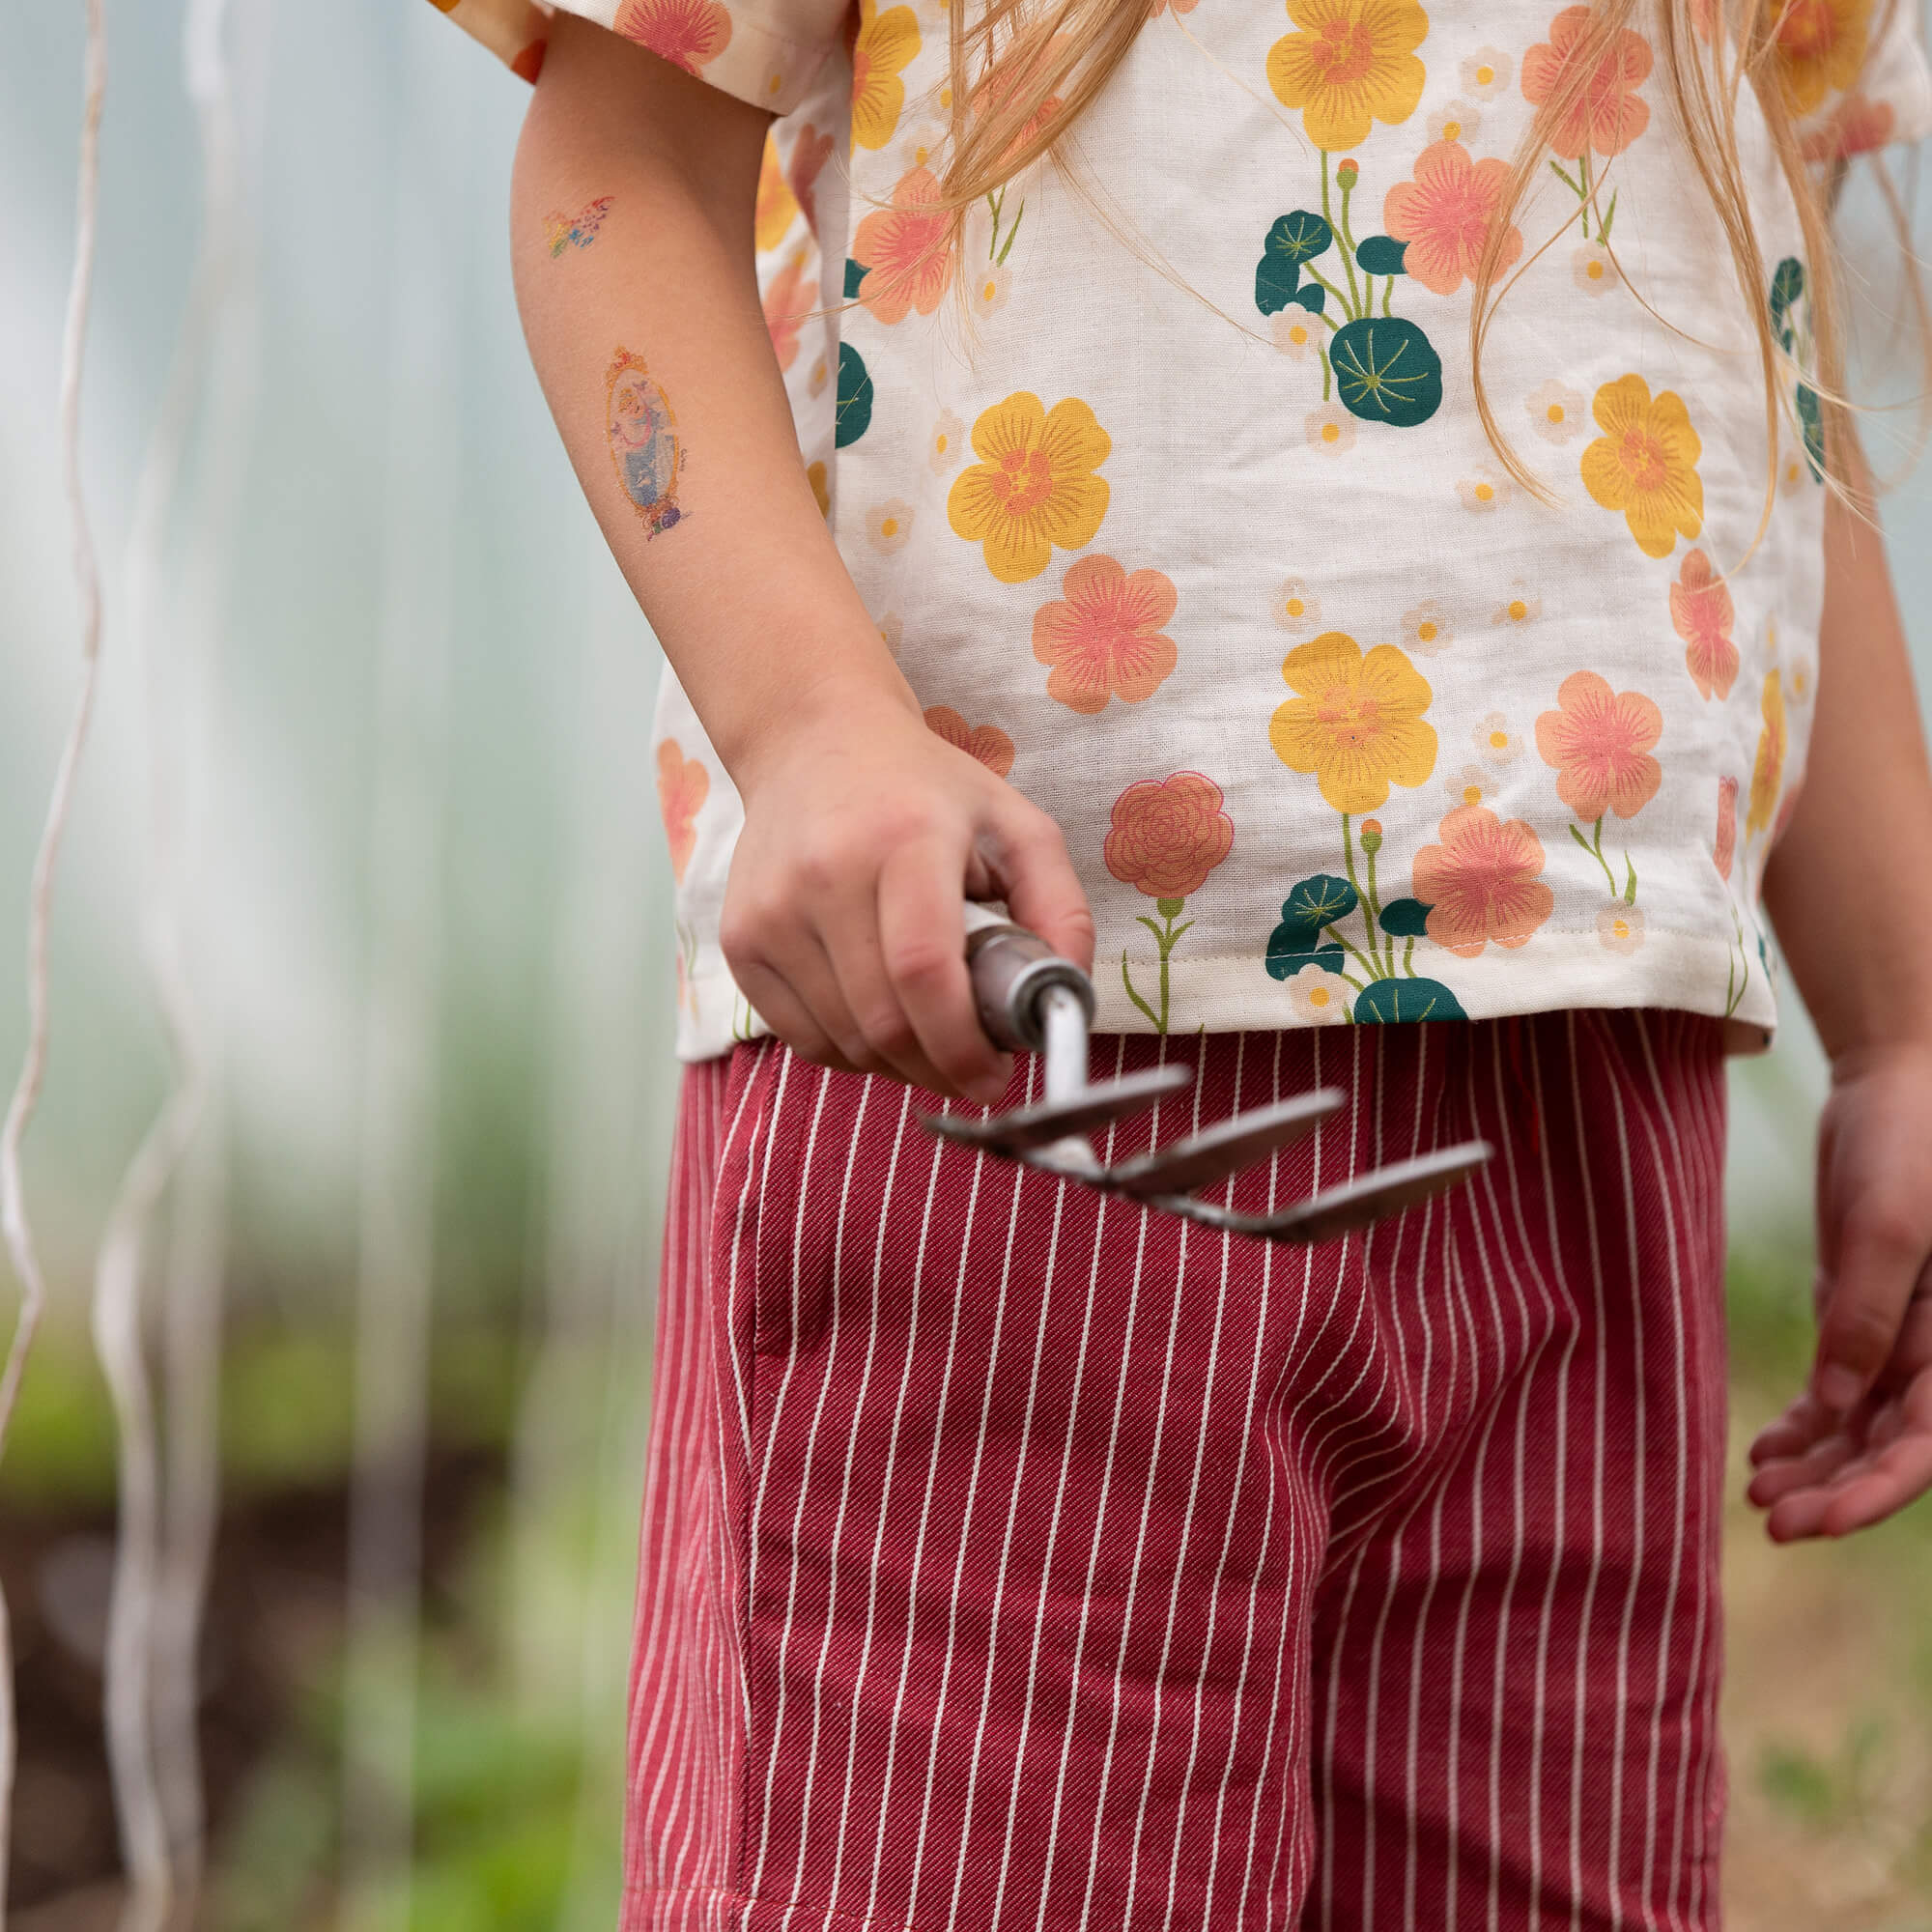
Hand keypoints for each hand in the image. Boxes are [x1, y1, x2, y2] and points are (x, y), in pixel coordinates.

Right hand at [719, 685, 1093, 1103]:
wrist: (813, 743)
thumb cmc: (926, 791)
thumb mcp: (1015, 824)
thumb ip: (1060, 910)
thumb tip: (1065, 1003)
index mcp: (905, 839)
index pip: (922, 969)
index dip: (961, 1043)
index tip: (995, 1075)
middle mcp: (826, 874)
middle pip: (883, 1021)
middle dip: (939, 1067)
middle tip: (973, 1066)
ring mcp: (771, 910)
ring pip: (843, 1041)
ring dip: (898, 1064)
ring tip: (930, 1032)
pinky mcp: (740, 938)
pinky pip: (800, 1038)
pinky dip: (850, 1052)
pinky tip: (879, 1020)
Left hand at [1747, 1041, 1931, 1539]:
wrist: (1894, 1082)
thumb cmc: (1913, 1143)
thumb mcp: (1889, 1225)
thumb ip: (1869, 1315)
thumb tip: (1843, 1408)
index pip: (1929, 1441)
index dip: (1879, 1490)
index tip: (1820, 1521)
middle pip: (1893, 1444)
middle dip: (1838, 1490)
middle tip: (1771, 1521)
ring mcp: (1903, 1333)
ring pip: (1862, 1424)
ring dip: (1816, 1464)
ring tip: (1756, 1491)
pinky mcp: (1863, 1310)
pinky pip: (1838, 1385)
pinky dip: (1807, 1422)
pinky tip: (1765, 1450)